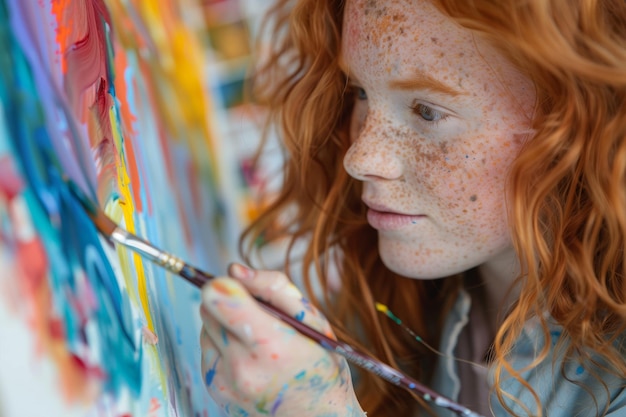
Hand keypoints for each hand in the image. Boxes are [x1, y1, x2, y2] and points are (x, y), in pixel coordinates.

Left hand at [199, 264, 364, 416]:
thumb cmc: (321, 365)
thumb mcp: (313, 320)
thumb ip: (274, 287)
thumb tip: (234, 269)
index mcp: (271, 344)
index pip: (219, 298)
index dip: (225, 284)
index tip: (238, 285)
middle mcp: (242, 366)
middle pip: (208, 309)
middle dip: (227, 300)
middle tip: (254, 310)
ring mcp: (225, 382)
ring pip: (205, 328)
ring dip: (225, 323)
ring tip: (256, 339)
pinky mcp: (216, 389)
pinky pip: (207, 350)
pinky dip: (223, 345)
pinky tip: (249, 356)